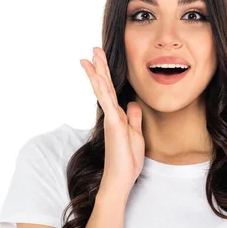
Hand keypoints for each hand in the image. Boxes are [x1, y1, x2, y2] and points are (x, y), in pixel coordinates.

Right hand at [79, 47, 144, 198]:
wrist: (121, 178)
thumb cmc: (127, 159)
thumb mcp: (136, 133)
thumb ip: (133, 117)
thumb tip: (132, 103)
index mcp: (117, 115)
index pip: (111, 90)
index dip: (106, 75)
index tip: (101, 59)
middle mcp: (111, 114)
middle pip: (104, 85)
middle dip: (99, 67)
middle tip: (93, 49)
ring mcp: (111, 117)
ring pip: (102, 90)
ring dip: (97, 72)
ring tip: (90, 56)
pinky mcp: (113, 123)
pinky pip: (107, 101)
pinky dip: (102, 88)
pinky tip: (98, 76)